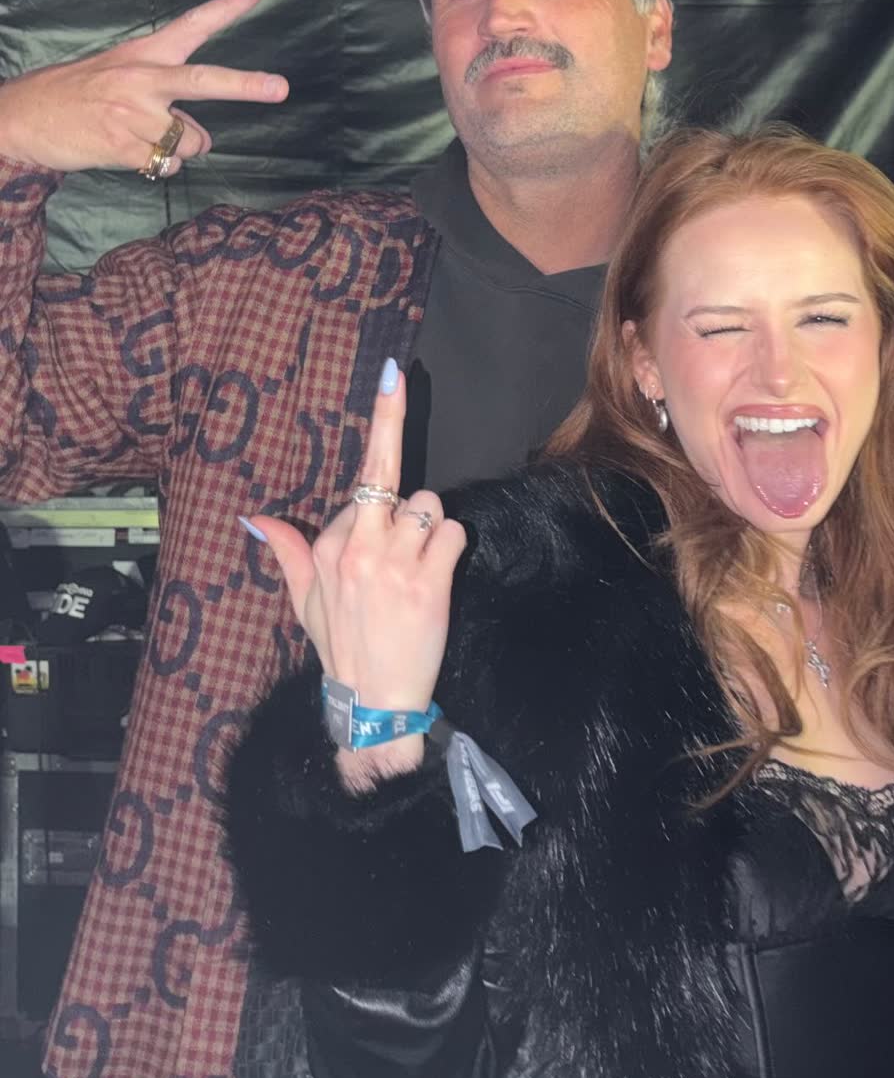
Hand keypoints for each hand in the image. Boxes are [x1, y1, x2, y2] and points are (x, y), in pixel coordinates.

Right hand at [0, 0, 287, 173]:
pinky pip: (166, 164)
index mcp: (144, 54)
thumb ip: (167, 96)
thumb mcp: (119, 75)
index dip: (226, 8)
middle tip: (280, 87)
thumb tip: (204, 136)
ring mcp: (133, 113)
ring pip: (191, 141)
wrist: (24, 117)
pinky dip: (158, 165)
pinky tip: (130, 153)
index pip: (191, 26)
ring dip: (178, 147)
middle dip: (246, 85)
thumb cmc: (79, 95)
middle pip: (204, 81)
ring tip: (141, 136)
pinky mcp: (123, 146)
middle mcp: (142, 79)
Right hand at [245, 364, 466, 785]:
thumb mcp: (304, 601)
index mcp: (329, 547)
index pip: (365, 483)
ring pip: (430, 506)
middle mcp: (358, 547)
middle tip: (398, 381)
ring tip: (418, 566)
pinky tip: (438, 577)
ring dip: (433, 529)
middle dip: (399, 447)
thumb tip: (255, 516)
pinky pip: (454, 533)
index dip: (384, 430)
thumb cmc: (343, 649)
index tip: (393, 374)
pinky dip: (453, 549)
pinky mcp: (430, 582)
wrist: (375, 702)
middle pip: (392, 477)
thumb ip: (288, 551)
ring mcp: (394, 563)